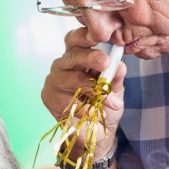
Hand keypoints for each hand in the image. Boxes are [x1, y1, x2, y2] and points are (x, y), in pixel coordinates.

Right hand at [41, 26, 127, 159]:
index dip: (83, 36)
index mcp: (78, 56)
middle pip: (73, 55)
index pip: (75, 39)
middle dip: (91, 58)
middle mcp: (63, 64)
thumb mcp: (116, 90)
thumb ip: (116, 77)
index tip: (97, 36)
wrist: (95, 133)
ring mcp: (54, 80)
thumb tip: (120, 65)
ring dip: (94, 90)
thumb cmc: (103, 105)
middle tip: (106, 63)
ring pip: (73, 78)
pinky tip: (92, 112)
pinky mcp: (49, 97)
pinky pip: (67, 99)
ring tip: (110, 101)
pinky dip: (83, 107)